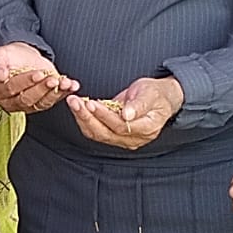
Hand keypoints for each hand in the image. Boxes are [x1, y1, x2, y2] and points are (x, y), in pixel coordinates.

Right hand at [0, 43, 78, 113]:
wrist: (20, 56)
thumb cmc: (6, 57)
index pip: (10, 90)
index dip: (24, 82)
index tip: (36, 74)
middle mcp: (11, 101)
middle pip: (27, 99)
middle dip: (41, 88)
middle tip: (51, 79)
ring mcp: (27, 103)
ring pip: (41, 102)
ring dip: (55, 92)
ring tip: (64, 83)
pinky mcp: (42, 100)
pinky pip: (53, 99)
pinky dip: (64, 92)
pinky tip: (72, 86)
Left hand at [65, 76, 181, 149]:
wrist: (159, 99)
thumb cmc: (156, 94)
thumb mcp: (151, 93)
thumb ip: (139, 104)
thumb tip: (127, 115)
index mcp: (147, 128)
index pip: (121, 126)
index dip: (104, 115)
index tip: (91, 103)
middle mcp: (134, 139)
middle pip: (105, 133)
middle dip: (87, 117)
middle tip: (75, 102)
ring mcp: (124, 139)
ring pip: (98, 134)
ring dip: (83, 118)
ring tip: (73, 102)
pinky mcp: (114, 135)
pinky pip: (96, 131)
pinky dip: (85, 119)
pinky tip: (78, 107)